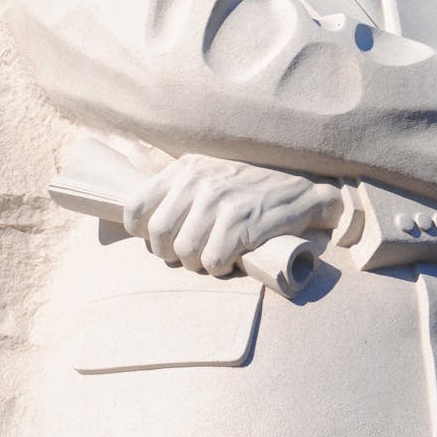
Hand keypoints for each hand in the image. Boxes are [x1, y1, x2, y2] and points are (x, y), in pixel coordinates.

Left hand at [123, 153, 342, 275]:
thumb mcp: (208, 174)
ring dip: (200, 263)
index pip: (136, 208)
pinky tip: (234, 256)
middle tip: (194, 253)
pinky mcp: (241, 221)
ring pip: (185, 252)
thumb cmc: (248, 192)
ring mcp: (221, 199)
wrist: (301, 194)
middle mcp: (199, 179)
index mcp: (185, 168)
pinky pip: (212, 262)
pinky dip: (222, 268)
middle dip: (173, 254)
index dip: (145, 234)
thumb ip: (173, 186)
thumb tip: (134, 193)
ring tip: (217, 253)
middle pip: (158, 235)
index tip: (165, 240)